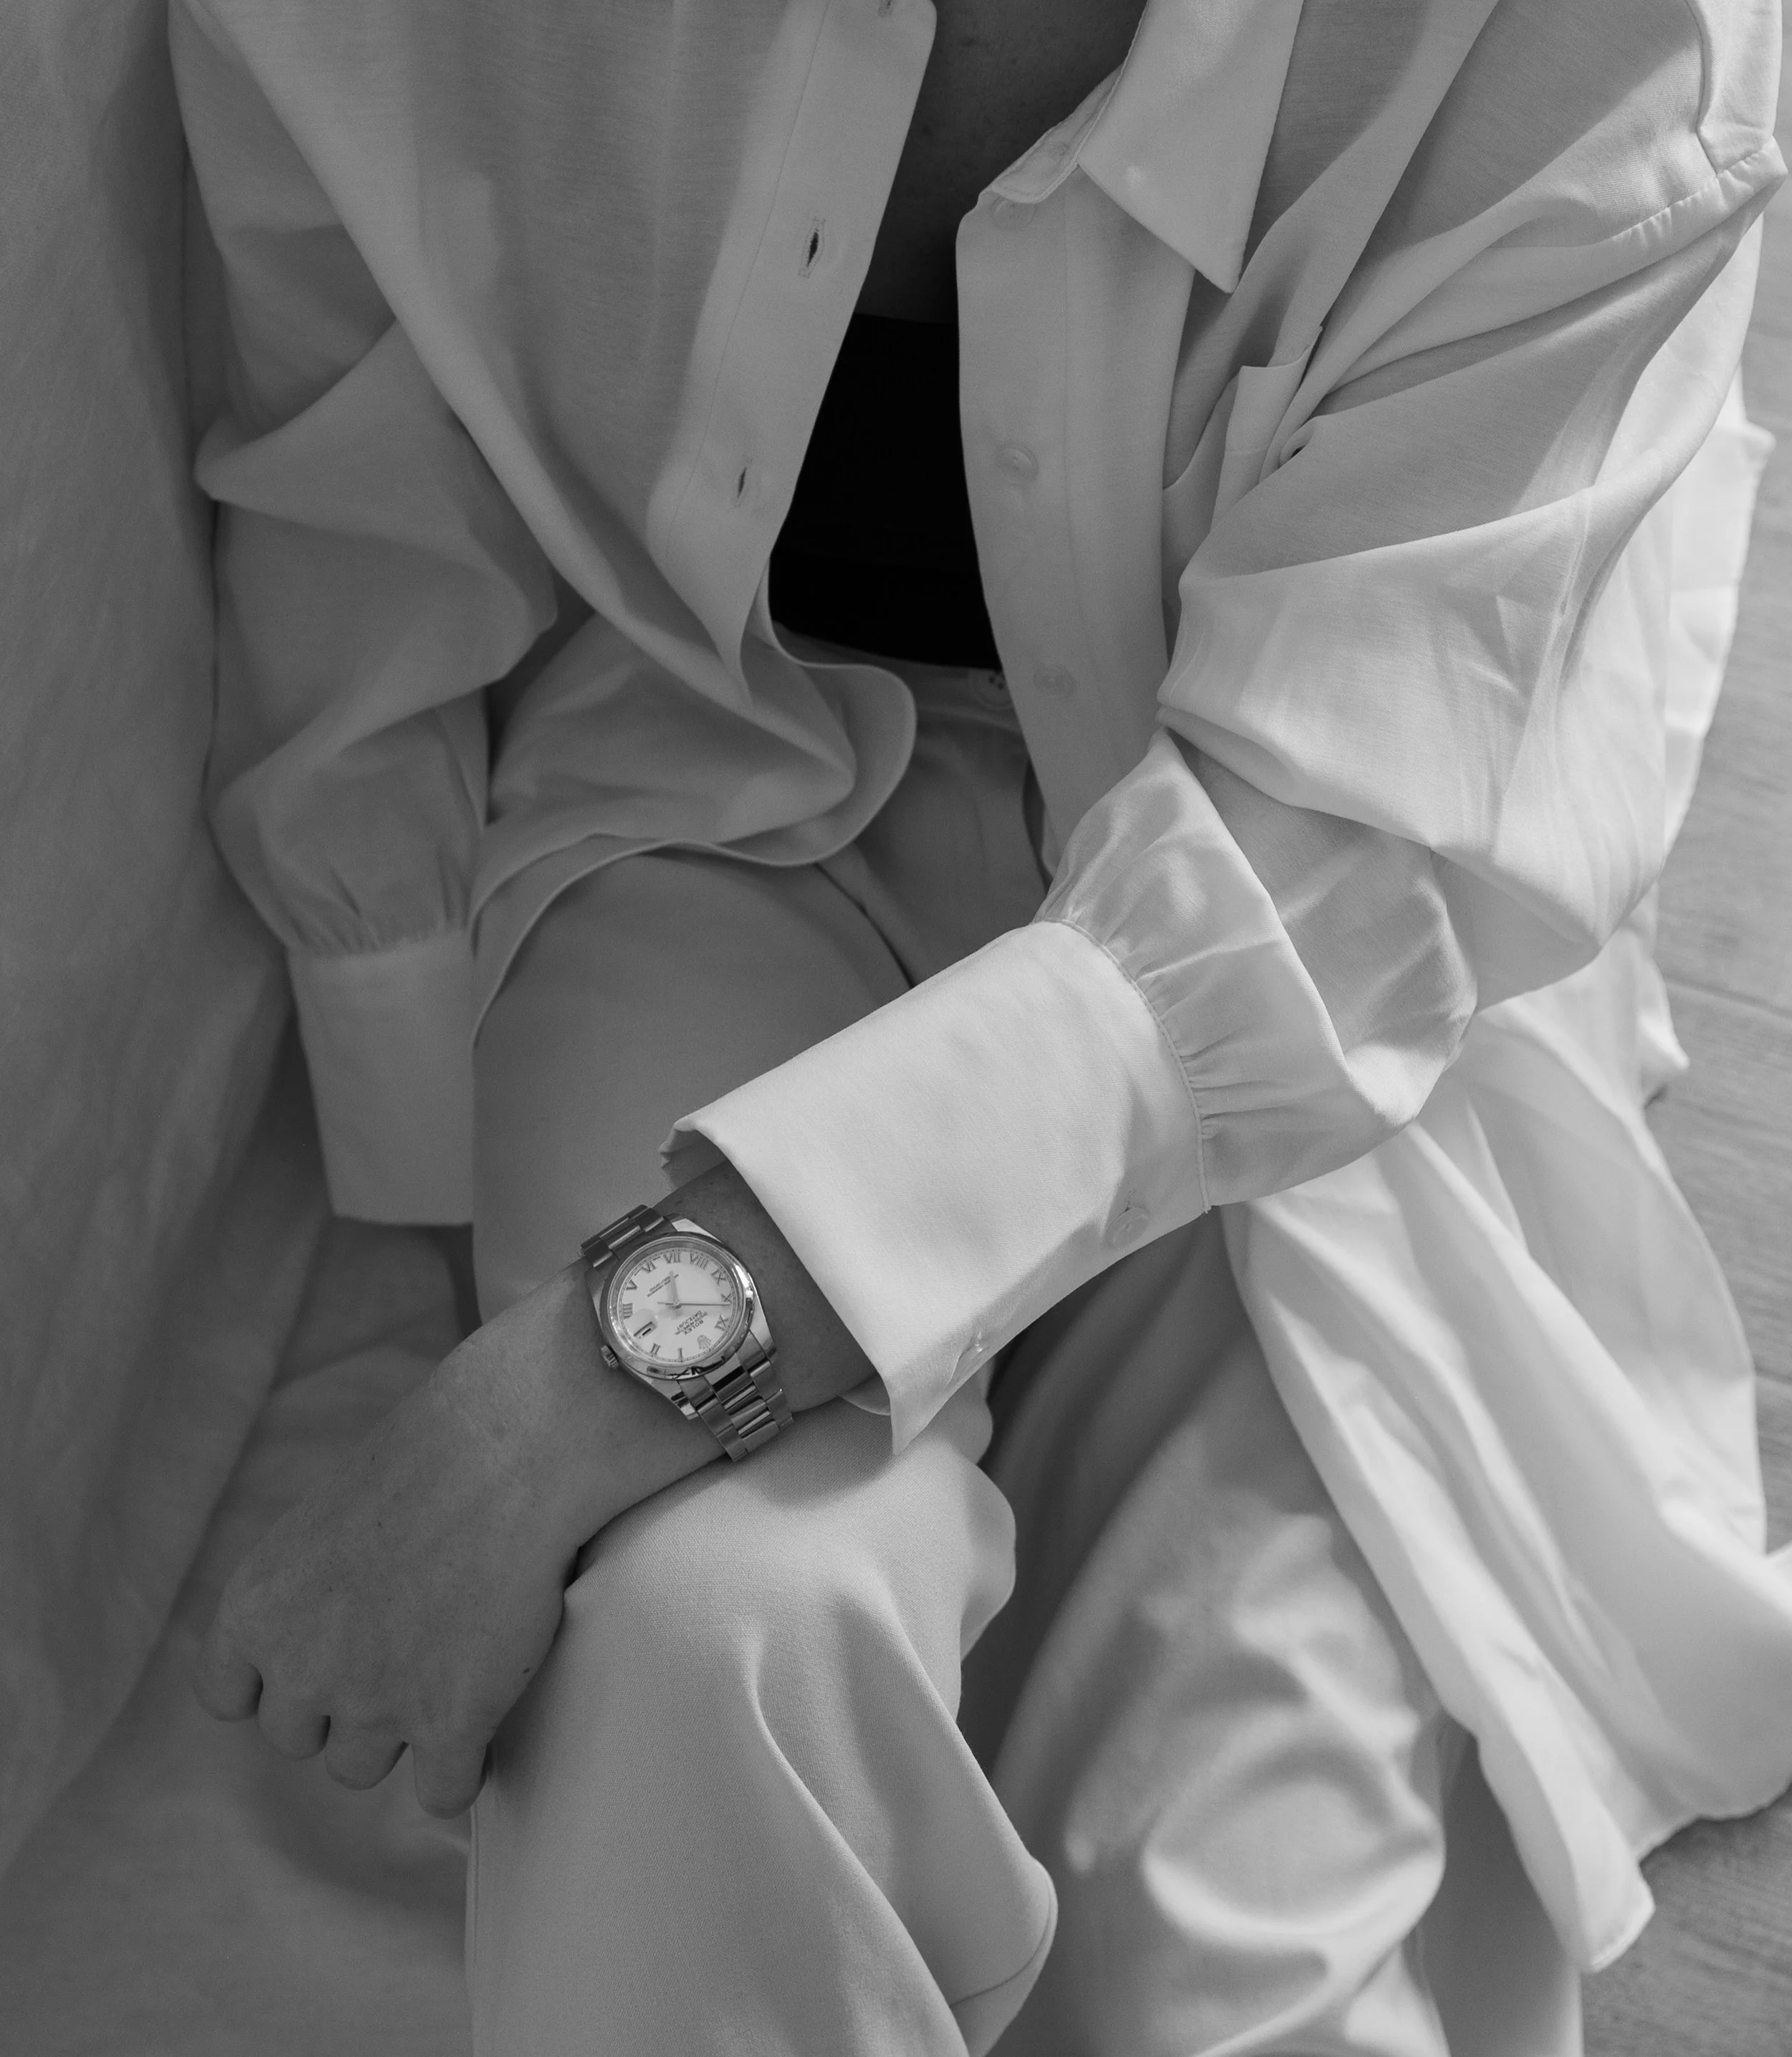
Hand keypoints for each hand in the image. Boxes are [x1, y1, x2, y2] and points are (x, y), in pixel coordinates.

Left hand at [194, 1162, 875, 1812]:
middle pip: (300, 1738)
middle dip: (345, 1705)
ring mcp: (374, 1703)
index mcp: (257, 1606)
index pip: (228, 1696)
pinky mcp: (451, 1723)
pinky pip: (443, 1792)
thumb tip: (336, 1629)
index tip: (322, 1658)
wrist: (520, 1442)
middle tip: (402, 1653)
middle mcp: (301, 1666)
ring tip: (451, 1672)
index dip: (278, 1682)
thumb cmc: (438, 1452)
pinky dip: (465, 1765)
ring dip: (402, 1734)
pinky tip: (487, 1723)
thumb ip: (313, 1587)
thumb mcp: (332, 1513)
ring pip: (364, 1768)